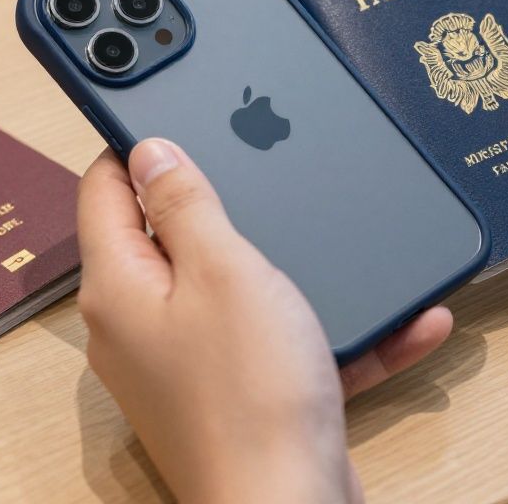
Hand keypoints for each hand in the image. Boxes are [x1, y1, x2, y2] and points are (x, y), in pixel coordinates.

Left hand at [76, 139, 451, 502]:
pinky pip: (282, 343)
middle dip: (226, 199)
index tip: (176, 111)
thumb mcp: (223, 269)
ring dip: (295, 267)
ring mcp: (189, 364)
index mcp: (120, 287)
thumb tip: (150, 152)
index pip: (105, 190)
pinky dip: (330, 328)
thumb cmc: (250, 396)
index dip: (139, 144)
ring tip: (343, 235)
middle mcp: (142, 325)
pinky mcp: (237, 395)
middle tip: (270, 159)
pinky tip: (402, 318)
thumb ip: (185, 203)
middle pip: (171, 237)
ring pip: (239, 290)